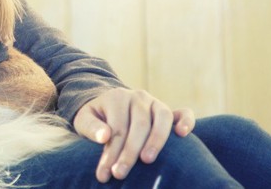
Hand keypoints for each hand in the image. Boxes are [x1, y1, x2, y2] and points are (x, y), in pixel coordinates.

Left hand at [72, 88, 194, 182]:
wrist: (107, 106)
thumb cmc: (96, 118)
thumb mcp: (84, 120)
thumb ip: (91, 127)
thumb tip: (104, 137)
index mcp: (117, 97)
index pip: (117, 128)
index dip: (111, 152)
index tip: (106, 173)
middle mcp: (138, 97)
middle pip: (138, 126)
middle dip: (129, 153)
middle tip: (121, 174)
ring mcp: (155, 102)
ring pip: (161, 118)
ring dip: (156, 140)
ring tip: (147, 160)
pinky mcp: (168, 110)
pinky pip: (183, 113)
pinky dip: (186, 121)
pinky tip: (183, 134)